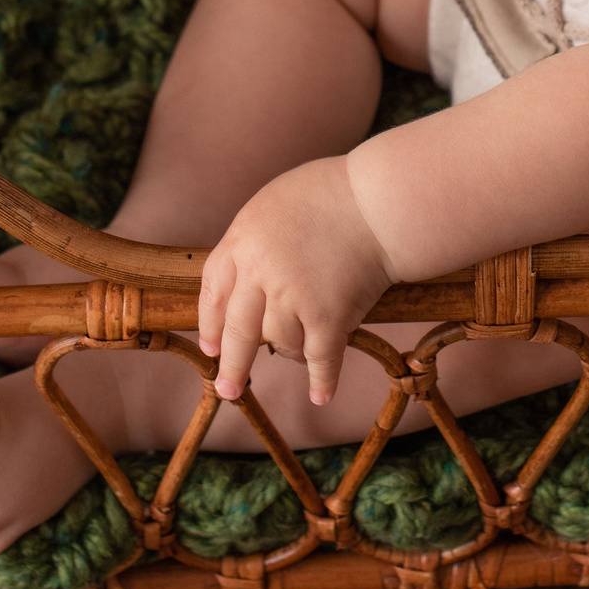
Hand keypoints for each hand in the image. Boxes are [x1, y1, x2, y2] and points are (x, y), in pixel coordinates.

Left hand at [197, 158, 391, 405]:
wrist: (379, 201)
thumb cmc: (332, 193)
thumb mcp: (274, 203)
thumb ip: (255, 239)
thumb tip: (247, 276)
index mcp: (242, 239)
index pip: (213, 289)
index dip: (209, 322)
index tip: (209, 347)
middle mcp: (260, 272)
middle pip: (238, 329)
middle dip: (231, 364)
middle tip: (227, 390)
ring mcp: (292, 297)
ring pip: (280, 343)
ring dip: (290, 352)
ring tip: (301, 353)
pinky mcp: (328, 317)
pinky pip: (320, 359)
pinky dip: (322, 381)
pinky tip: (320, 395)